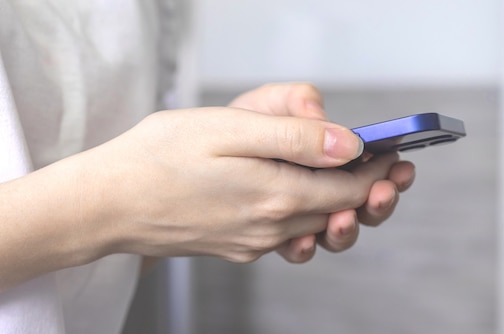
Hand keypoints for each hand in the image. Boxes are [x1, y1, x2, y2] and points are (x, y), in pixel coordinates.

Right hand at [75, 107, 393, 262]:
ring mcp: (253, 242)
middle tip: (394, 173)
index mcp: (277, 195)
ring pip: (316, 228)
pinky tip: (305, 203)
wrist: (107, 203)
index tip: (396, 152)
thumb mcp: (229, 128)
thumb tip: (348, 144)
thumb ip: (294, 137)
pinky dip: (307, 219)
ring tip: (361, 188)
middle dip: (372, 192)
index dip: (379, 168)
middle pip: (340, 213)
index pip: (350, 187)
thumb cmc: (160, 157)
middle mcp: (272, 228)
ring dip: (343, 209)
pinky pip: (287, 236)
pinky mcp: (237, 246)